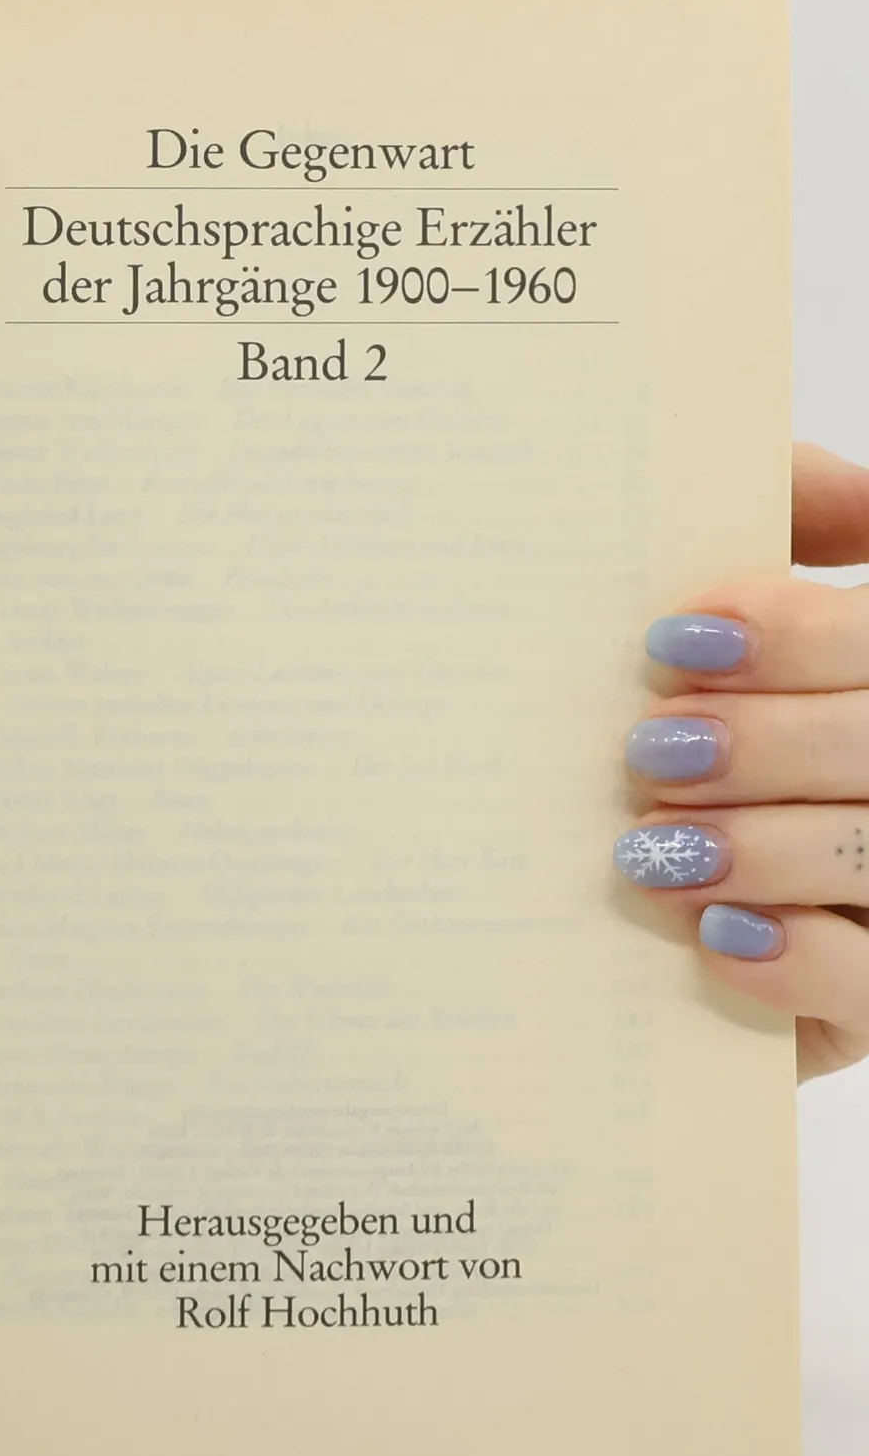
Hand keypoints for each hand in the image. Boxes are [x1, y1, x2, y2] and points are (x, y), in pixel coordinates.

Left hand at [616, 443, 868, 1078]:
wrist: (626, 916)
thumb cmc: (685, 741)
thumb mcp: (718, 634)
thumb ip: (786, 526)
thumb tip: (829, 490)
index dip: (799, 636)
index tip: (677, 636)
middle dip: (768, 743)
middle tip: (649, 750)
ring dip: (765, 848)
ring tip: (648, 848)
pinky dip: (802, 964)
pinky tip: (719, 938)